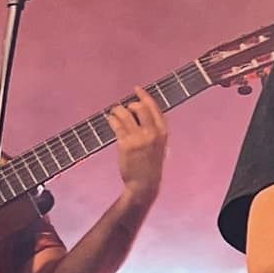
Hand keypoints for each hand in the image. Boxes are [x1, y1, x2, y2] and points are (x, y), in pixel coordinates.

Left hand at [107, 89, 168, 205]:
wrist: (145, 184)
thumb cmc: (152, 164)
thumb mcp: (161, 145)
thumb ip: (155, 129)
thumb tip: (142, 111)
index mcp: (163, 132)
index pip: (154, 107)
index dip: (144, 95)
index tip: (137, 88)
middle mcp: (152, 133)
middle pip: (139, 107)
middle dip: (131, 105)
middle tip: (125, 109)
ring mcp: (138, 139)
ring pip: (125, 114)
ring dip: (118, 110)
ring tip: (115, 113)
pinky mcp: (125, 145)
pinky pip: (116, 125)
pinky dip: (112, 119)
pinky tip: (110, 119)